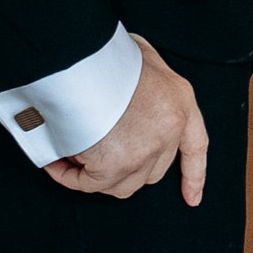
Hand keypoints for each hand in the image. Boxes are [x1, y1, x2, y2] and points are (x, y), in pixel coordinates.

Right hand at [46, 35, 206, 206]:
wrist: (84, 60)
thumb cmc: (106, 54)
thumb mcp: (141, 55)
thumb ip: (143, 76)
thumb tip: (129, 88)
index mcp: (180, 102)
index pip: (195, 147)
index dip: (193, 175)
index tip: (192, 198)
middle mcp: (169, 131)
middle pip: (153, 171)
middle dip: (127, 167)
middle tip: (97, 151)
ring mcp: (144, 152)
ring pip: (123, 183)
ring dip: (98, 175)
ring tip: (73, 154)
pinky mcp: (115, 166)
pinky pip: (90, 184)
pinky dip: (70, 177)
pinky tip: (56, 163)